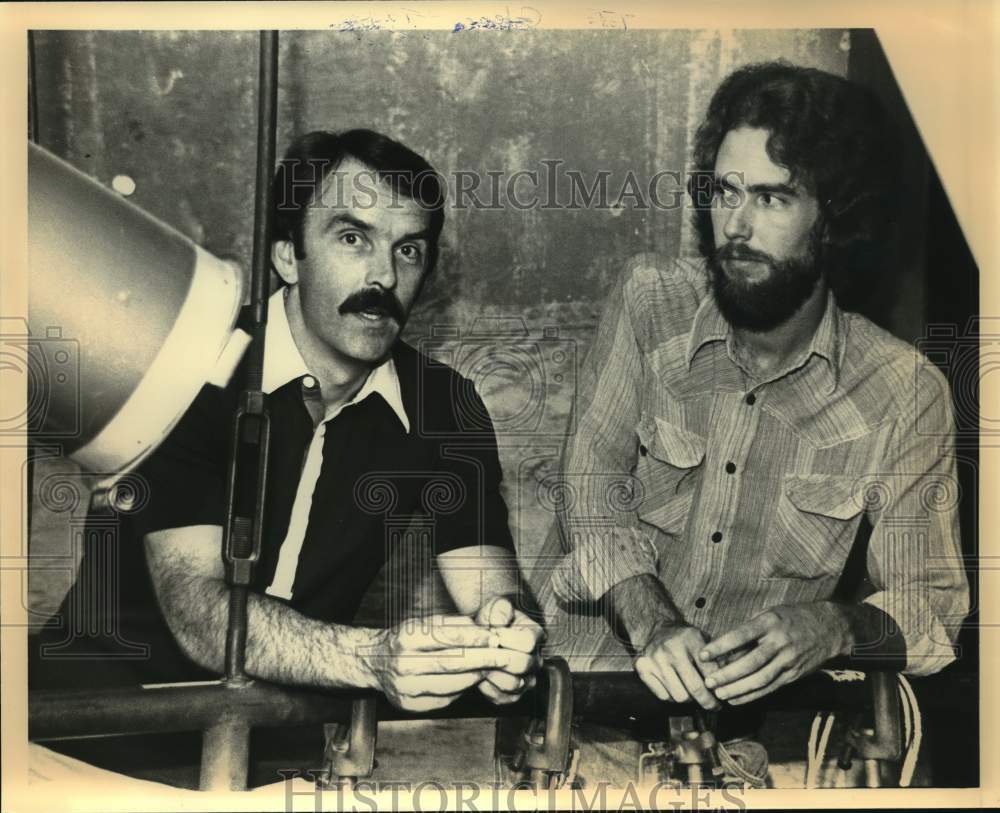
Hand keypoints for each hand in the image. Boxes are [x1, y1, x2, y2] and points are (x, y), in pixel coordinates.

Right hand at [367, 614, 537, 712]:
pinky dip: (462, 690)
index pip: (447, 638)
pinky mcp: (409, 706)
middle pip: (452, 663)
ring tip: (491, 669)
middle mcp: (403, 664)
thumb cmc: (406, 639)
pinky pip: (444, 700)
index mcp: (407, 638)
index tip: (494, 637)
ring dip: (476, 676)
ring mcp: (405, 688)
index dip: (474, 638)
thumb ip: (453, 625)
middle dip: (483, 660)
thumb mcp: (424, 623)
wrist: (374, 661)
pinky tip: (470, 681)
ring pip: (451, 684)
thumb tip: (485, 631)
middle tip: (504, 657)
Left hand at [474, 596, 544, 704]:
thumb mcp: (496, 606)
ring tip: (481, 661)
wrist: (485, 634)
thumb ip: (500, 609)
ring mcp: (526, 679)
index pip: (528, 642)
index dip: (507, 638)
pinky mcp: (512, 695)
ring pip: (514, 684)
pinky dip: (487, 688)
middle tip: (484, 650)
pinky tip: (481, 673)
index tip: (492, 632)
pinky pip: (501, 698)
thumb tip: (499, 623)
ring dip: (493, 673)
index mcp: (535, 635)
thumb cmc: (492, 620)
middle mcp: (535, 660)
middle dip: (499, 657)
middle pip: (523, 665)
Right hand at [633, 622, 720, 709]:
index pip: (710, 673)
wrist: (660, 629)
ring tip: (695, 696)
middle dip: (707, 702)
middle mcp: (671, 649)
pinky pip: (663, 696)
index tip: (722, 698)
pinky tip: (679, 690)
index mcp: (691, 639)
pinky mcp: (643, 668)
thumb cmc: (687, 639)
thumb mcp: (705, 641)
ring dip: (689, 700)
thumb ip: (719, 660)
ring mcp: (655, 659)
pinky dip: (673, 698)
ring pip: (679, 696)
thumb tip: (732, 683)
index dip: (718, 689)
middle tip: (713, 706)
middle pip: (694, 689)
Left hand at [698, 602, 849, 704]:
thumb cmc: (794, 617)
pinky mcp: (794, 674)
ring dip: (737, 689)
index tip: (702, 654)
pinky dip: (752, 695)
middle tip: (708, 682)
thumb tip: (725, 645)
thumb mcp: (771, 612)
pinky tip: (736, 699)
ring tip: (719, 694)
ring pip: (760, 679)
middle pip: (750, 662)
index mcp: (770, 622)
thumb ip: (750, 628)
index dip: (720, 646)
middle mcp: (779, 642)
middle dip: (727, 674)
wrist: (831, 628)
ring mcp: (789, 660)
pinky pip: (770, 687)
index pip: (740, 635)